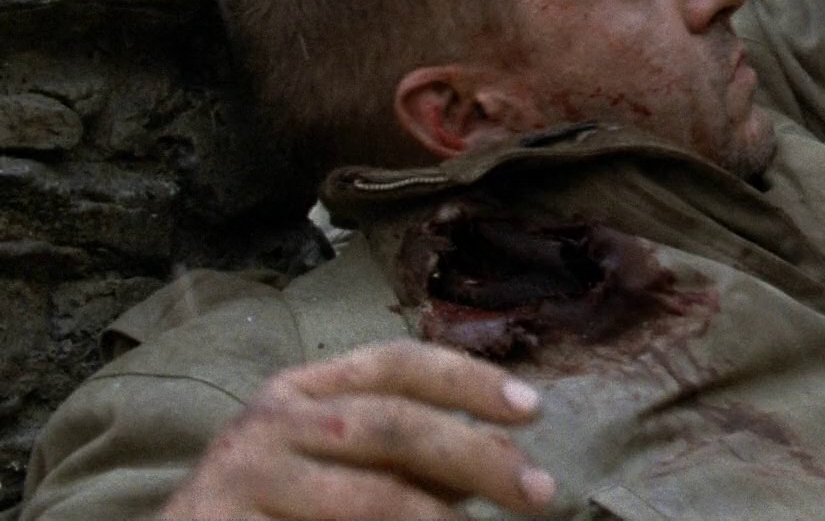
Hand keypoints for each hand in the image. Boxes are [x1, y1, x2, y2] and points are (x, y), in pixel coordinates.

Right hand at [159, 341, 554, 520]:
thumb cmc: (272, 510)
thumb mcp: (332, 467)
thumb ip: (405, 461)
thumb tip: (502, 465)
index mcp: (300, 392)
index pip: (395, 364)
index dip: (468, 379)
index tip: (533, 409)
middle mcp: (269, 423)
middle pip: (393, 426)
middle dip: (476, 457)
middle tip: (540, 492)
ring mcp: (240, 479)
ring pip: (369, 498)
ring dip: (437, 519)